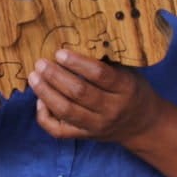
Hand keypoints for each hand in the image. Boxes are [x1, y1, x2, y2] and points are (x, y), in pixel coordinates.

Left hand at [27, 49, 162, 142]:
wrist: (142, 125)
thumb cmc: (131, 90)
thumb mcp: (128, 72)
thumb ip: (106, 60)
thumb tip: (73, 40)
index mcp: (125, 88)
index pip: (100, 75)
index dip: (77, 63)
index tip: (60, 53)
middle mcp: (111, 109)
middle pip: (79, 93)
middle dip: (55, 76)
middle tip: (40, 63)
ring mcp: (97, 126)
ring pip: (66, 111)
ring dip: (46, 92)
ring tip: (34, 77)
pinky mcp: (85, 136)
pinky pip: (59, 130)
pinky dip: (45, 115)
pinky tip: (40, 100)